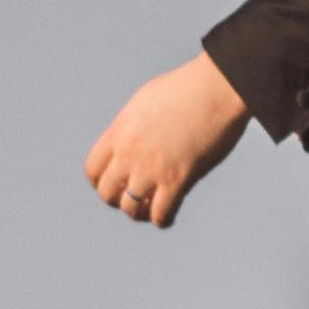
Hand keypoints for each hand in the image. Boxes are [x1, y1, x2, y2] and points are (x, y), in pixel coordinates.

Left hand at [84, 53, 248, 230]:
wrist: (214, 89)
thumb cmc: (187, 89)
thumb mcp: (145, 102)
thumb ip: (133, 125)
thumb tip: (132, 136)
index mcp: (120, 131)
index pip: (93, 169)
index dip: (100, 181)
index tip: (113, 185)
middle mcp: (129, 153)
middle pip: (107, 192)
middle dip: (117, 199)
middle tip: (132, 198)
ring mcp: (151, 168)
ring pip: (130, 208)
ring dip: (139, 212)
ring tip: (150, 209)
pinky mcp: (177, 180)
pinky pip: (161, 214)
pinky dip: (162, 219)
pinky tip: (167, 216)